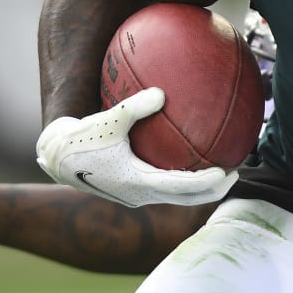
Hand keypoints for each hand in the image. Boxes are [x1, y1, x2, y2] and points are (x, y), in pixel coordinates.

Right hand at [35, 87, 236, 207]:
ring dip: (200, 187)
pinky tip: (191, 157)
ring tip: (222, 169)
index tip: (226, 172)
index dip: (206, 183)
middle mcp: (140, 195)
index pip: (181, 189)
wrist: (56, 158)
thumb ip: (135, 107)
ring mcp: (136, 195)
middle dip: (213, 190)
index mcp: (137, 183)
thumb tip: (162, 92)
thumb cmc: (81, 139)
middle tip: (236, 173)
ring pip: (177, 197)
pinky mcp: (132, 188)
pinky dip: (183, 180)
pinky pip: (165, 187)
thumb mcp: (108, 120)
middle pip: (186, 200)